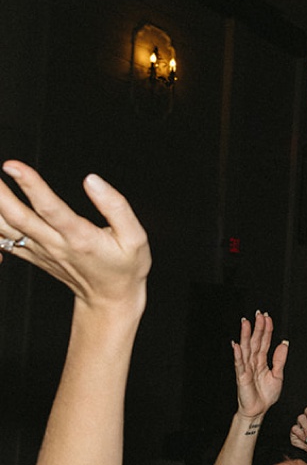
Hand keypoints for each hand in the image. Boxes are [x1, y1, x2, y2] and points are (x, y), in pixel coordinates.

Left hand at [0, 163, 148, 315]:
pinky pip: (4, 241)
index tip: (14, 166)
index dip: (31, 186)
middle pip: (18, 217)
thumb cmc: (125, 267)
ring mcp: (41, 250)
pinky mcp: (33, 254)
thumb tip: (92, 181)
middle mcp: (55, 244)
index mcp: (80, 238)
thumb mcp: (136, 237)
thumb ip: (116, 206)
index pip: (50, 208)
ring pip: (6, 228)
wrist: (110, 298)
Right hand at [233, 311, 287, 418]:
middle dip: (257, 328)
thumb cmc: (265, 395)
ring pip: (246, 349)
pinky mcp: (242, 377)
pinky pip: (240, 364)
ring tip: (246, 323)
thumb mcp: (278, 375)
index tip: (267, 318)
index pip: (264, 341)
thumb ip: (280, 359)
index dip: (266, 329)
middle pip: (255, 341)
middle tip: (258, 314)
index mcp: (262, 361)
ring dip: (246, 336)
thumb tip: (283, 343)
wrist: (259, 410)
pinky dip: (238, 354)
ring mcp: (246, 368)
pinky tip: (237, 345)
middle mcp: (253, 362)